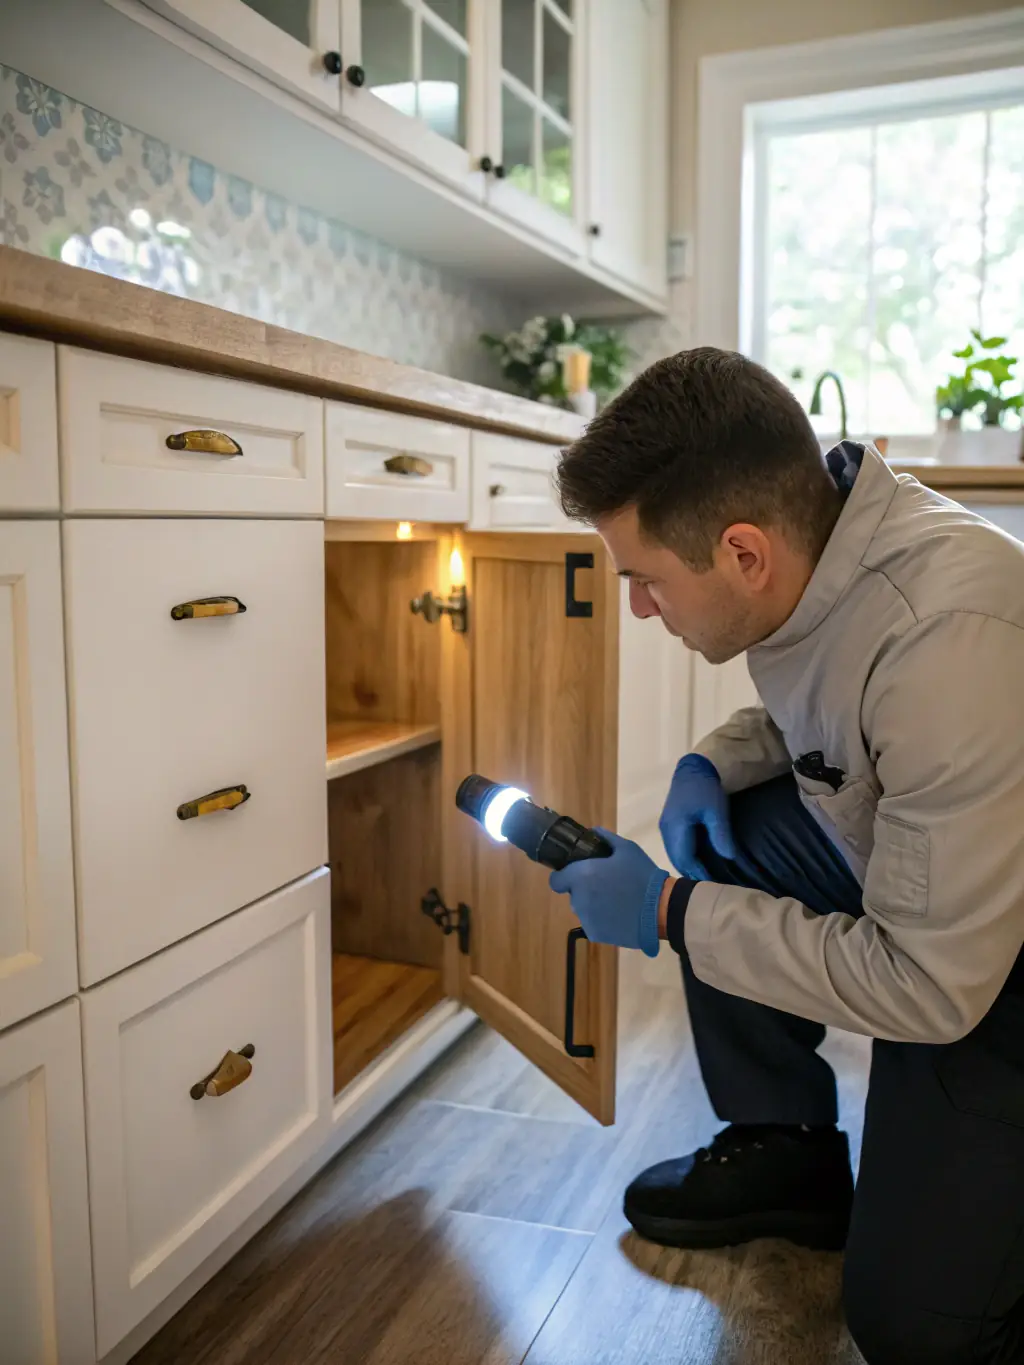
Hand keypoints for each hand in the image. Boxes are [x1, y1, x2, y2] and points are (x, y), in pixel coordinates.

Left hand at [549, 829, 667, 957]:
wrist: (661, 910)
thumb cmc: (643, 876)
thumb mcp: (628, 849)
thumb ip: (606, 838)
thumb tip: (593, 831)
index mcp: (582, 876)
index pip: (556, 880)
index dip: (564, 877)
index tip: (578, 875)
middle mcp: (578, 899)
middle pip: (573, 894)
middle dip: (584, 890)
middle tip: (606, 886)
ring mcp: (586, 919)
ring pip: (582, 910)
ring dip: (592, 905)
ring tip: (615, 902)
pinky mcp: (595, 935)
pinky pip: (592, 924)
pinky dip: (601, 921)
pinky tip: (619, 916)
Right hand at [659, 754, 735, 878]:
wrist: (693, 767)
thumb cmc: (706, 788)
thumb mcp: (716, 810)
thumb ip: (720, 834)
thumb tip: (728, 858)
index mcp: (675, 827)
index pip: (685, 859)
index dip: (698, 873)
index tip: (713, 884)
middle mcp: (666, 829)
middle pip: (676, 859)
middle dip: (691, 873)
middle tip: (709, 884)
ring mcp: (665, 826)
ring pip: (674, 854)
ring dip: (687, 865)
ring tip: (704, 875)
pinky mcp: (669, 822)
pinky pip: (675, 846)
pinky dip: (685, 856)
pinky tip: (697, 859)